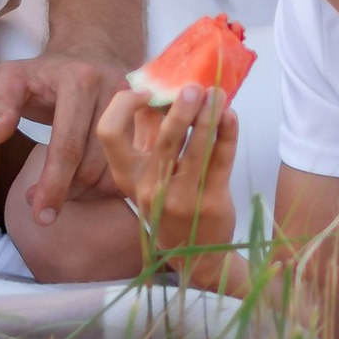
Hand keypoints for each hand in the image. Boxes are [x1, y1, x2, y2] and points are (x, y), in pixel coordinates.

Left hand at [0, 45, 129, 219]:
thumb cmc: (45, 73)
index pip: (68, 145)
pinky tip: (85, 183)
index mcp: (79, 80)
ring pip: (115, 172)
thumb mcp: (10, 78)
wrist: (91, 51)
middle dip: (67, 192)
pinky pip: (133, 170)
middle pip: (93, 164)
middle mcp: (115, 92)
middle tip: (41, 204)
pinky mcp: (152, 123)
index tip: (40, 215)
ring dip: (87, 192)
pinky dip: (107, 185)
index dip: (53, 185)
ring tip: (61, 189)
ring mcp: (139, 110)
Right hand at [96, 77, 241, 271]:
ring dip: (209, 115)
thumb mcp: (147, 173)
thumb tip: (154, 84)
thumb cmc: (168, 200)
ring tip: (218, 94)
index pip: (108, 134)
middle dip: (180, 109)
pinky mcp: (211, 202)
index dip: (123, 106)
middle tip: (193, 87)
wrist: (195, 255)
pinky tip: (230, 116)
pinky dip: (227, 133)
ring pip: (197, 147)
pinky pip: (221, 160)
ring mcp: (181, 197)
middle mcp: (150, 187)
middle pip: (162, 139)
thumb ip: (146, 132)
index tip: (145, 91)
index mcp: (127, 175)